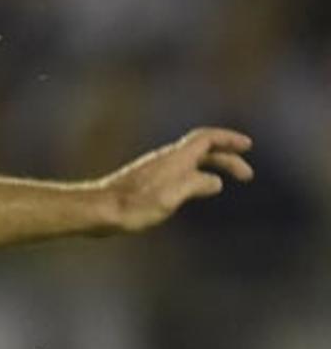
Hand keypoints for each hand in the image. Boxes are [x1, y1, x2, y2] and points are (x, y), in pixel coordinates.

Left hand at [95, 127, 252, 232]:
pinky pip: (181, 172)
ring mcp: (156, 170)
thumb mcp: (170, 197)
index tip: (247, 145)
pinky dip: (197, 176)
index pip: (204, 139)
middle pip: (200, 150)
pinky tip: (196, 189)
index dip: (227, 139)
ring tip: (225, 182)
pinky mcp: (149, 182)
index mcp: (173, 159)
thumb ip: (195, 185)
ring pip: (190, 161)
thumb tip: (215, 181)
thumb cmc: (134, 206)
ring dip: (212, 167)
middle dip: (226, 158)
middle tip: (247, 175)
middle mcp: (165, 160)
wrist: (100, 210)